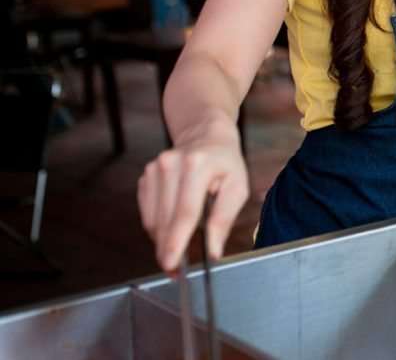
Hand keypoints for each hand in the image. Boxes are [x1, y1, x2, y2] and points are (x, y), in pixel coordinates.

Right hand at [137, 126, 248, 271]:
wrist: (206, 135)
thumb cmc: (226, 163)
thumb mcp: (237, 187)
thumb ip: (224, 220)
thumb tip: (213, 251)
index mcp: (197, 165)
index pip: (185, 212)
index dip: (177, 241)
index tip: (172, 265)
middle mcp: (170, 164)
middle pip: (165, 219)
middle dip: (168, 249)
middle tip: (174, 273)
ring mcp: (153, 170)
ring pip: (153, 219)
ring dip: (161, 242)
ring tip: (175, 255)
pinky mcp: (145, 177)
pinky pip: (147, 213)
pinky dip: (157, 228)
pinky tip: (170, 231)